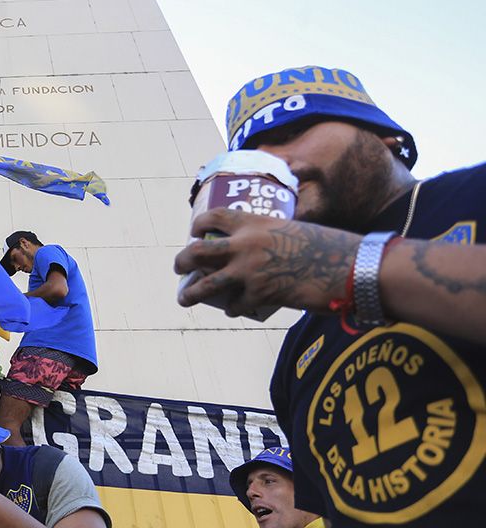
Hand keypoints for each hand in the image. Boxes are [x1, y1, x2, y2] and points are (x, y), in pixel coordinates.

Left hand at [173, 208, 358, 317]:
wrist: (348, 267)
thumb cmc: (327, 245)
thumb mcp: (293, 229)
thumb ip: (269, 236)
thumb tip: (255, 248)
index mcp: (254, 223)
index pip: (214, 218)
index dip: (199, 225)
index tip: (194, 233)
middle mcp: (245, 245)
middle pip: (197, 252)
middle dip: (183, 261)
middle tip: (179, 267)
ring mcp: (250, 271)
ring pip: (206, 284)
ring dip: (191, 293)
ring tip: (184, 297)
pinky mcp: (260, 294)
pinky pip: (236, 304)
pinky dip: (234, 308)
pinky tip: (235, 309)